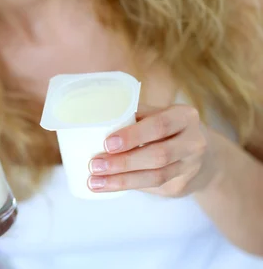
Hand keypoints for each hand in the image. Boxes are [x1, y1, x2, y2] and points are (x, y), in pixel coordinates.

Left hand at [88, 104, 217, 196]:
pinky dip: (130, 186)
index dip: (133, 135)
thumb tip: (101, 120)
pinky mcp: (182, 186)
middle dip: (123, 162)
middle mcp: (193, 142)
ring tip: (95, 181)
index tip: (107, 143)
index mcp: (185, 117)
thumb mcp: (161, 114)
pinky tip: (110, 185)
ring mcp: (190, 167)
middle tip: (95, 165)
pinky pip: (153, 187)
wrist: (206, 156)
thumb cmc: (171, 128)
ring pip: (155, 177)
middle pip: (158, 155)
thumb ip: (138, 116)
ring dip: (122, 180)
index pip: (159, 125)